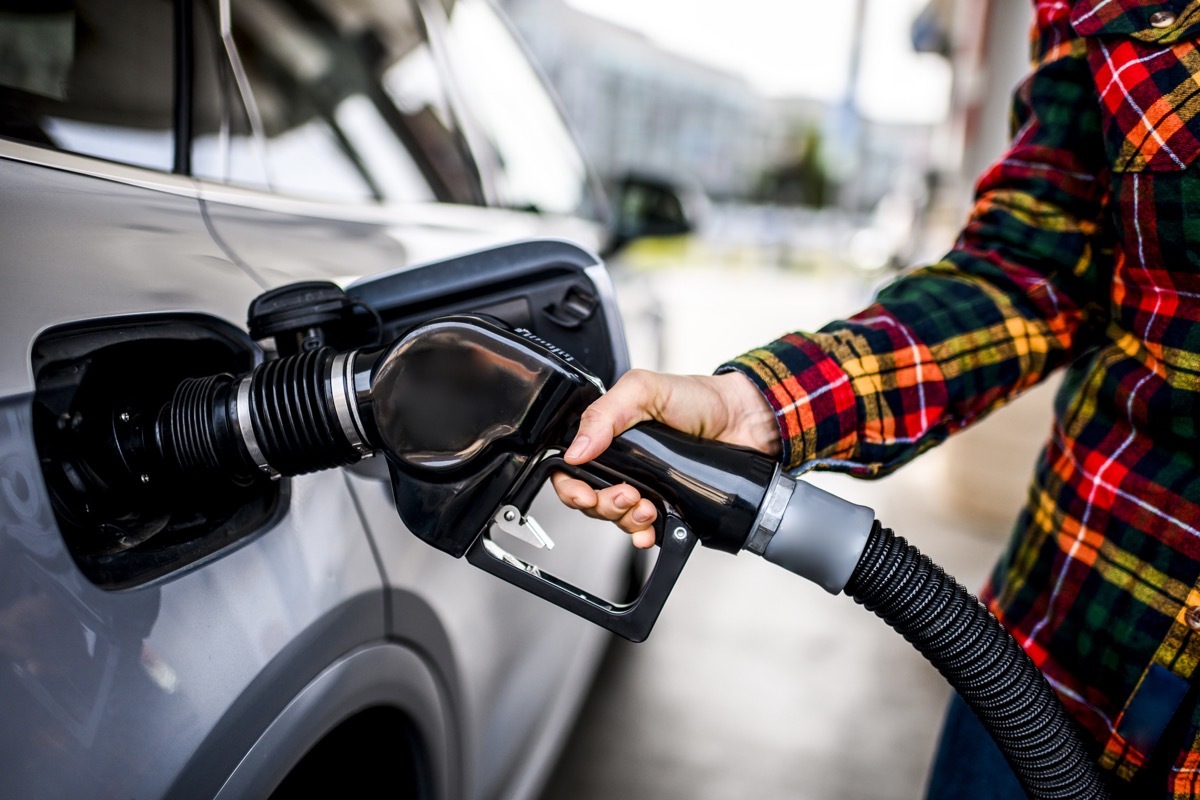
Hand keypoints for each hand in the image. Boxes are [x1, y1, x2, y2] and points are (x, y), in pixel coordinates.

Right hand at [551, 368, 779, 547]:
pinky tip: (651, 529)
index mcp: (609, 436)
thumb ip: (605, 413)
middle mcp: (623, 464)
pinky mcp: (669, 504)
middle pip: (591, 500)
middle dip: (604, 505)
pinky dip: (643, 534)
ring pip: (616, 517)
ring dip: (625, 519)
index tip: (585, 494)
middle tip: (627, 495)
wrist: (745, 419)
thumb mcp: (644, 390)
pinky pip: (645, 529)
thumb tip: (577, 449)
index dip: (572, 487)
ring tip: (647, 506)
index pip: (573, 468)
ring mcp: (646, 486)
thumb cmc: (699, 398)